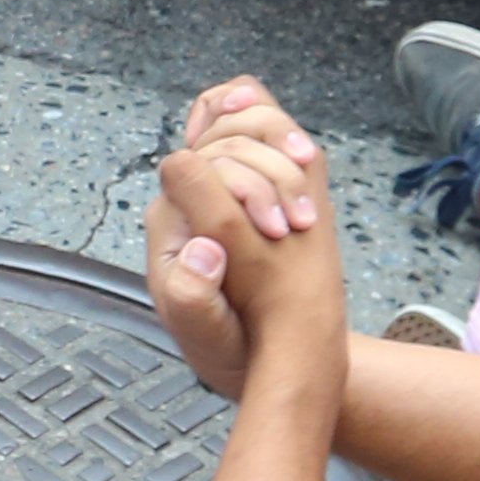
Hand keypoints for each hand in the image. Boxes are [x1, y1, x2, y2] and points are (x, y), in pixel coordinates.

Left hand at [140, 76, 329, 399]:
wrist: (247, 350)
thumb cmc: (220, 340)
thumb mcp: (201, 331)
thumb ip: (192, 295)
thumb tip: (202, 249)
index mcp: (171, 222)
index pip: (190, 166)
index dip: (237, 182)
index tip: (278, 229)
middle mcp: (190, 196)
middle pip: (219, 138)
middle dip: (265, 162)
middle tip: (303, 213)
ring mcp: (220, 188)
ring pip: (240, 130)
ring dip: (277, 142)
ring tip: (308, 164)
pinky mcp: (247, 189)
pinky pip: (258, 142)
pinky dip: (281, 141)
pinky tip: (304, 157)